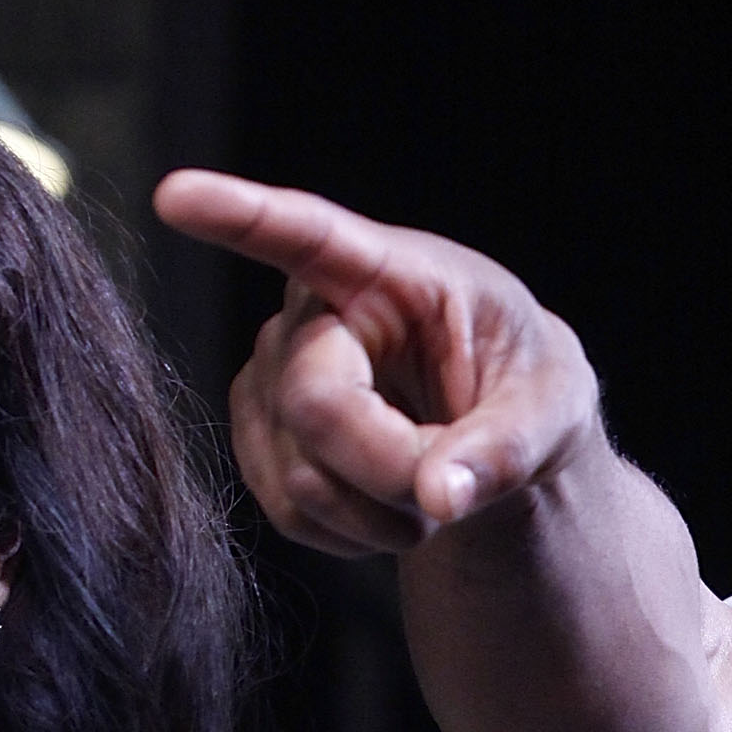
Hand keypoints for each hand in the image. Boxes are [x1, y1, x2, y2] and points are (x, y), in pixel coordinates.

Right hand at [153, 171, 598, 555]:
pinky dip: (353, 533)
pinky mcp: (260, 432)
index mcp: (393, 271)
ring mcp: (276, 372)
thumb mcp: (554, 411)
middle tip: (454, 486)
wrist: (501, 430)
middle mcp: (315, 311)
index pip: (309, 236)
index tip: (177, 197)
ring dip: (382, 512)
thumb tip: (440, 495)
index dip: (240, 216)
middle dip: (393, 469)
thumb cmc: (527, 391)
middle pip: (315, 406)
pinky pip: (289, 511)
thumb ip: (505, 451)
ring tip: (432, 488)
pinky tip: (390, 506)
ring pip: (300, 473)